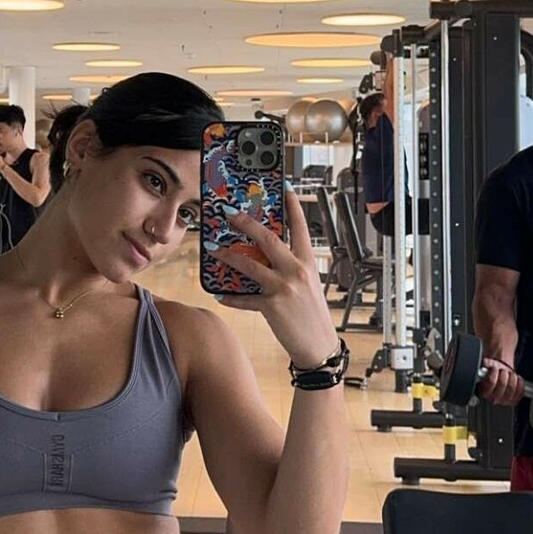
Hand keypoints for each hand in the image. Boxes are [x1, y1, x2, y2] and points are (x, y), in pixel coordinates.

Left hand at [215, 189, 337, 369]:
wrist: (318, 345)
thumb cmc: (312, 314)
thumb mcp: (308, 284)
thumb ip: (290, 267)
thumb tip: (266, 255)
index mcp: (307, 262)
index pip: (301, 227)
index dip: (293, 206)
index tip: (285, 188)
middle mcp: (296, 271)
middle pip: (268, 239)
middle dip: (246, 223)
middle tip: (230, 213)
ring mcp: (283, 288)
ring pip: (250, 265)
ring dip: (228, 256)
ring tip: (213, 249)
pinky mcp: (271, 307)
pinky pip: (245, 299)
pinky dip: (231, 297)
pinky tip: (220, 295)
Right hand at [477, 358, 525, 405]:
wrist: (500, 376)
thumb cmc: (493, 372)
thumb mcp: (485, 366)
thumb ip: (484, 365)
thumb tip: (486, 363)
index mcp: (483, 391)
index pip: (490, 382)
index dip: (494, 372)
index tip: (494, 368)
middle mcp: (493, 398)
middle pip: (502, 384)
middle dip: (504, 373)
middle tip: (503, 370)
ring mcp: (504, 401)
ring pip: (512, 387)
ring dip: (512, 377)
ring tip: (509, 374)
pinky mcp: (514, 400)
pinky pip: (520, 391)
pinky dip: (520, 383)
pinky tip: (516, 378)